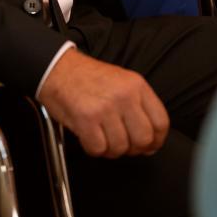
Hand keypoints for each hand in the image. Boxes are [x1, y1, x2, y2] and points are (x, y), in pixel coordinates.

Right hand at [38, 48, 168, 157]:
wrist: (56, 67)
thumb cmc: (86, 77)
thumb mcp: (121, 81)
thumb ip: (139, 106)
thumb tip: (151, 141)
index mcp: (136, 85)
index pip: (161, 122)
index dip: (156, 141)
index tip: (149, 146)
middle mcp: (123, 96)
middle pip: (143, 139)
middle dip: (133, 148)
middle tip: (122, 143)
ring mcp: (105, 108)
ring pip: (121, 148)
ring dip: (110, 149)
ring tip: (101, 136)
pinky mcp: (86, 119)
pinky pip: (98, 149)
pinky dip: (93, 148)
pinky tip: (89, 136)